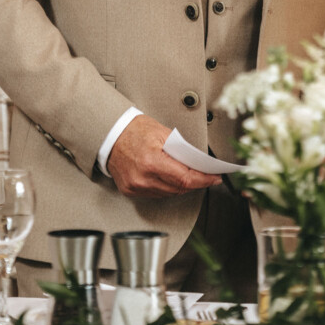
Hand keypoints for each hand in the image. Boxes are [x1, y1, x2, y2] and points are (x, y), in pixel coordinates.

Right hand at [107, 115, 221, 198]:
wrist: (110, 134)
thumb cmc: (134, 129)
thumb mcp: (162, 132)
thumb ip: (181, 150)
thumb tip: (198, 162)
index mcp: (151, 161)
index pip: (185, 179)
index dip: (203, 180)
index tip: (214, 178)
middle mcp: (142, 178)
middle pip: (178, 188)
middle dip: (194, 182)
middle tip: (205, 175)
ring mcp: (135, 186)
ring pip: (168, 193)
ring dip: (181, 186)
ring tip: (188, 174)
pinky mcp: (130, 190)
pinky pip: (155, 194)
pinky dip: (166, 187)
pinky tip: (170, 178)